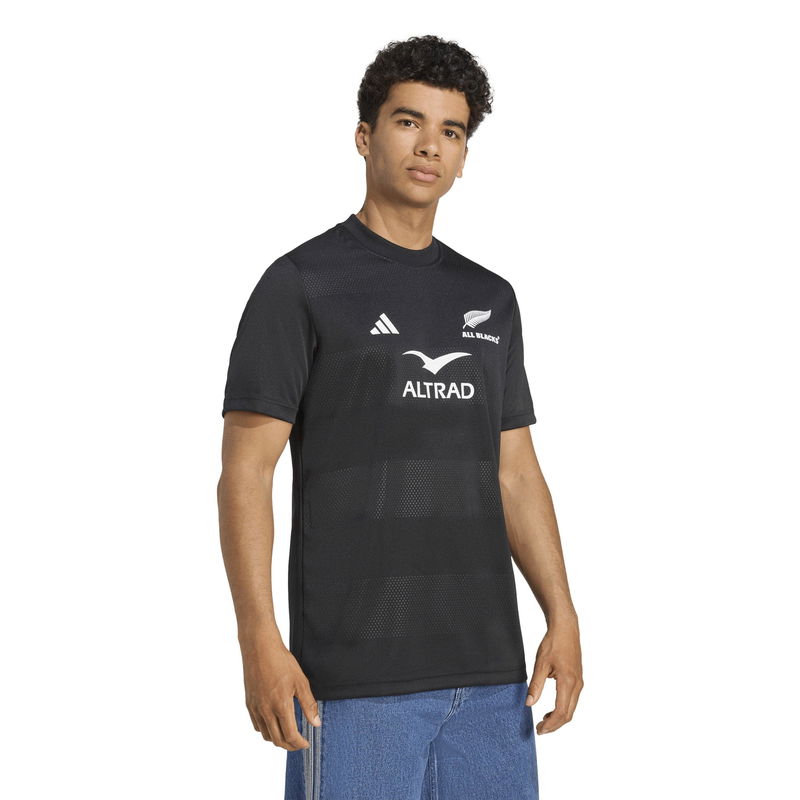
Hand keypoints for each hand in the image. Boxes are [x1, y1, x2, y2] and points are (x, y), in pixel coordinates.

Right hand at [240, 636, 320, 750]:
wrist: (259, 648)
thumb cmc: (281, 661)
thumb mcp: (300, 681)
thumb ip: (308, 704)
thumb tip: (316, 723)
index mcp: (280, 706)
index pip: (290, 736)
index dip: (299, 743)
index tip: (306, 743)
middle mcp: (266, 711)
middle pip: (277, 740)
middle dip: (290, 746)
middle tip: (298, 743)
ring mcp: (255, 708)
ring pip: (265, 735)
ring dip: (277, 739)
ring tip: (287, 734)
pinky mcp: (249, 703)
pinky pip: (257, 725)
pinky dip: (266, 730)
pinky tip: (273, 723)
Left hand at [525, 619, 583, 733]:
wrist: (566, 628)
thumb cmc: (553, 643)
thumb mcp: (540, 663)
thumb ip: (536, 685)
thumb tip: (529, 703)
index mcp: (568, 682)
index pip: (560, 712)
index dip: (550, 724)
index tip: (539, 730)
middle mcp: (577, 685)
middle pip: (568, 714)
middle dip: (554, 725)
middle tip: (540, 729)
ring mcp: (579, 682)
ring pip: (571, 708)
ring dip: (559, 718)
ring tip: (544, 721)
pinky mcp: (578, 679)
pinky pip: (572, 700)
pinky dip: (563, 709)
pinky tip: (551, 709)